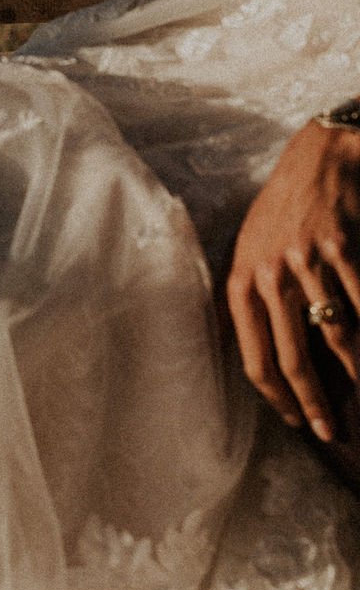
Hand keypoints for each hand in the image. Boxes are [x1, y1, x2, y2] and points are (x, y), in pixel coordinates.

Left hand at [227, 119, 359, 441]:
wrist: (318, 158)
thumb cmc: (283, 210)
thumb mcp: (251, 248)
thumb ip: (250, 297)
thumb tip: (248, 350)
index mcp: (242, 280)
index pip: (254, 357)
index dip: (277, 398)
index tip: (295, 421)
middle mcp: (269, 275)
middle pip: (292, 359)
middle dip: (314, 403)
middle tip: (329, 431)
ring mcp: (307, 262)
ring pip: (335, 338)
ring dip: (351, 373)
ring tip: (357, 393)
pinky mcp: (342, 249)